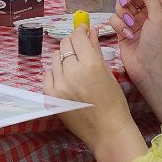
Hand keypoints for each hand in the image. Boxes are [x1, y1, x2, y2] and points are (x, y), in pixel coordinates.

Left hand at [43, 24, 138, 152]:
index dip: (80, 30)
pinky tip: (66, 80)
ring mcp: (58, 86)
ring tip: (75, 68)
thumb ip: (95, 49)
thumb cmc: (113, 102)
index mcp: (90, 64)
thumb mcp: (107, 72)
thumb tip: (90, 31)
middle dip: (73, 43)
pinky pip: (48, 74)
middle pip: (64, 44)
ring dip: (64, 58)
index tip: (83, 30)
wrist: (107, 131)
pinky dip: (56, 73)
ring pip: (55, 58)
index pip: (77, 36)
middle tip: (80, 49)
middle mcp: (72, 73)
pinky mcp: (50, 97)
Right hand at [111, 0, 161, 116]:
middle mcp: (148, 13)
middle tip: (126, 2)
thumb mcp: (159, 17)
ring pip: (121, 6)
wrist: (150, 69)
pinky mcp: (123, 31)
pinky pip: (115, 19)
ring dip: (123, 13)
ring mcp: (135, 22)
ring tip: (130, 25)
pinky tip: (127, 36)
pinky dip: (119, 26)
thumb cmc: (160, 44)